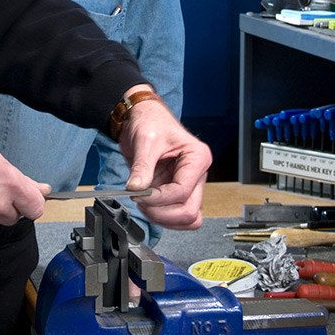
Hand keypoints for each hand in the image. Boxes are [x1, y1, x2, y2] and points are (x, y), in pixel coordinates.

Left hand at [119, 95, 211, 230]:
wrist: (142, 117)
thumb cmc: (150, 121)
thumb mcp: (145, 140)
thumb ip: (141, 167)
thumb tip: (136, 189)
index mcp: (198, 157)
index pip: (182, 191)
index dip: (158, 199)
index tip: (138, 194)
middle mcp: (197, 174)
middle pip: (189, 211)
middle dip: (162, 213)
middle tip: (141, 203)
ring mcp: (189, 184)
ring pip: (186, 218)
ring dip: (163, 217)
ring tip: (143, 203)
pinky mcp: (177, 191)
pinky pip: (176, 214)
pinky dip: (162, 216)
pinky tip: (147, 204)